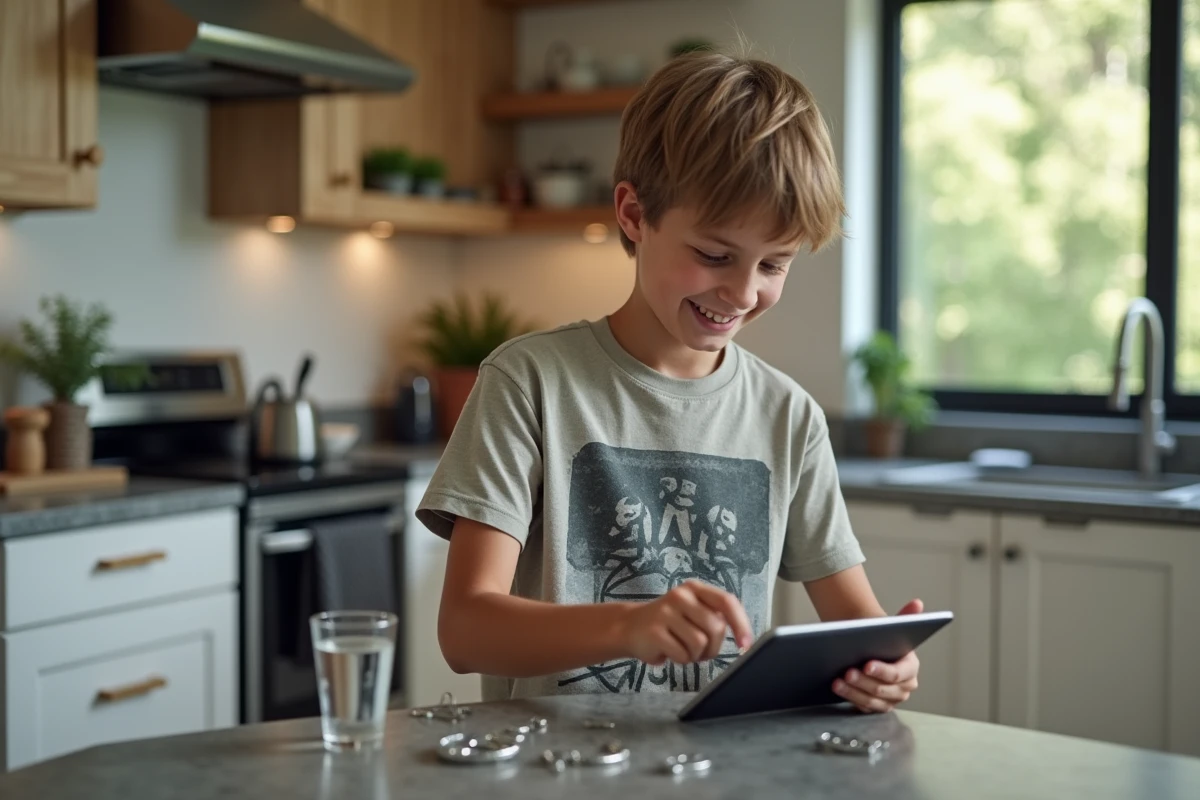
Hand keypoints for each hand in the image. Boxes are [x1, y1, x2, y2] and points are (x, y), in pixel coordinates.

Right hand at [622, 580, 753, 665]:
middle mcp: (681, 595)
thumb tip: (743, 638)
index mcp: (695, 588)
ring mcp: (665, 612)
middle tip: (700, 651)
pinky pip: (682, 654)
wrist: (629, 627)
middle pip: (715, 628)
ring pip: (700, 644)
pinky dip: (681, 660)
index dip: (740, 624)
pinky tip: (669, 651)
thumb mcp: (693, 612)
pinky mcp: (654, 631)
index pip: (726, 602)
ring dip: (695, 655)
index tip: (745, 644)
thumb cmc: (669, 624)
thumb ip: (715, 618)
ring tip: (682, 648)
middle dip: (713, 647)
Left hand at [833, 599, 922, 712]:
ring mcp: (890, 700)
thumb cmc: (882, 639)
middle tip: (847, 672)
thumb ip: (906, 616)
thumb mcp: (894, 627)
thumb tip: (917, 603)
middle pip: (883, 689)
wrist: (870, 649)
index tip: (867, 664)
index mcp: (911, 668)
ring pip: (872, 700)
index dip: (882, 670)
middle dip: (864, 681)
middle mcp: (904, 688)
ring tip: (837, 681)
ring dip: (853, 692)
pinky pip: (864, 707)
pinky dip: (850, 699)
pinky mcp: (876, 706)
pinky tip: (838, 690)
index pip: (898, 673)